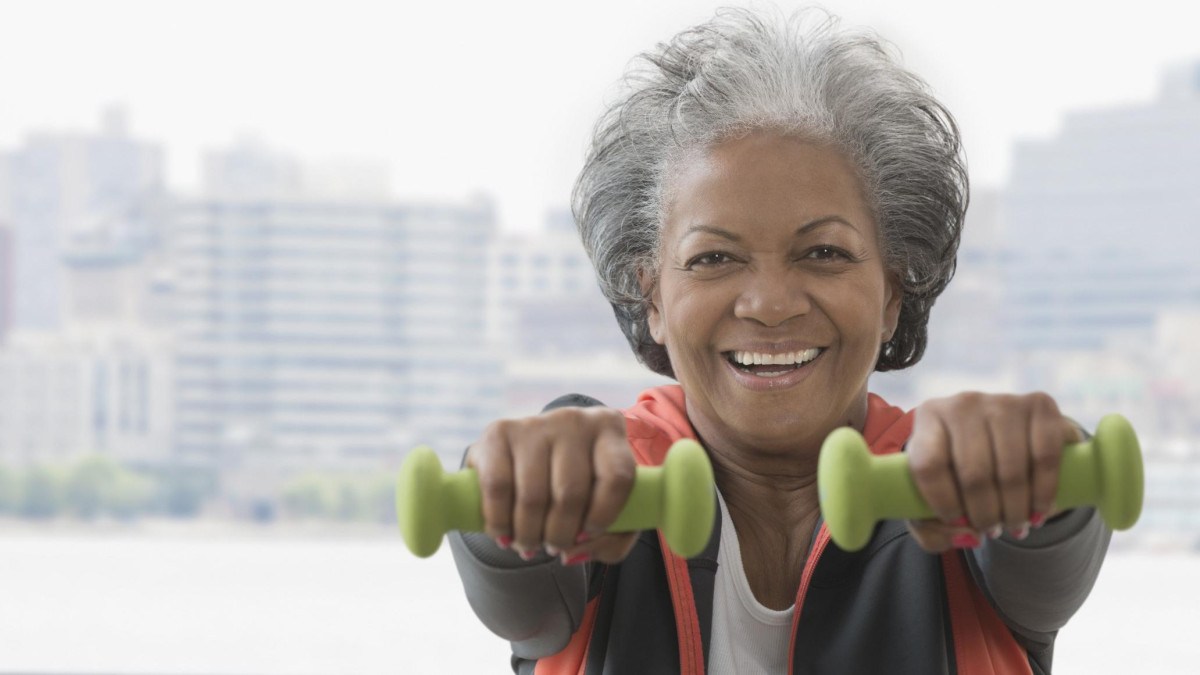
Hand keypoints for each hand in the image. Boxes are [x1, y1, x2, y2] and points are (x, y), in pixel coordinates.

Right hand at [465, 406, 638, 564]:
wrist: (532, 453)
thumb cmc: (581, 485)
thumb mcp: (610, 508)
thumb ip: (609, 540)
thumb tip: (571, 554)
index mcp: (609, 429)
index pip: (617, 477)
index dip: (603, 517)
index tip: (587, 534)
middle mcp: (574, 419)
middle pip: (570, 493)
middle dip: (559, 536)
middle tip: (553, 548)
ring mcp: (535, 423)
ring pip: (533, 496)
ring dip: (529, 535)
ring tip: (529, 546)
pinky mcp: (499, 431)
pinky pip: (498, 487)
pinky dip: (499, 522)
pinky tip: (505, 535)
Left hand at [904, 392, 1080, 551]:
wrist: (1006, 436)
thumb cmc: (958, 472)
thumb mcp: (932, 497)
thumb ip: (931, 528)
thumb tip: (966, 535)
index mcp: (928, 418)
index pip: (928, 465)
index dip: (943, 502)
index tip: (956, 522)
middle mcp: (962, 403)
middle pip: (974, 474)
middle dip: (985, 515)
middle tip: (992, 531)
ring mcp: (1003, 401)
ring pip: (1011, 471)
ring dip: (1015, 510)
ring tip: (1014, 526)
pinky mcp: (1040, 405)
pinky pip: (1045, 457)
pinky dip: (1044, 493)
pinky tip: (1039, 511)